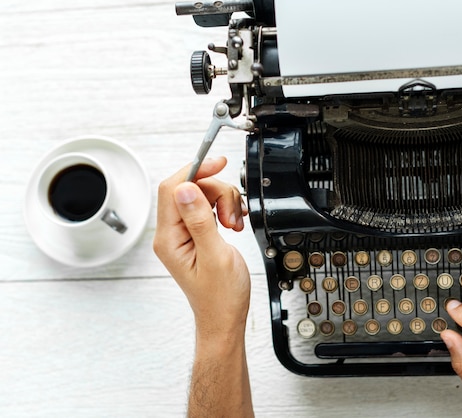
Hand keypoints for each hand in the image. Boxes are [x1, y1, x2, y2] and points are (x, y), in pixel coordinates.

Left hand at [153, 157, 249, 336]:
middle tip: (232, 213)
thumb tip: (185, 189)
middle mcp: (172, 234)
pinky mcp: (195, 235)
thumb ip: (199, 220)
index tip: (217, 163)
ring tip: (234, 224)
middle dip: (217, 193)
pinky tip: (233, 224)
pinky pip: (208, 209)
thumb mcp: (214, 256)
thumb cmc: (220, 297)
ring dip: (224, 203)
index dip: (194, 171)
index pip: (173, 189)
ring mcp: (183, 234)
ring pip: (202, 197)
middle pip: (190, 190)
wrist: (225, 318)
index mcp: (170, 239)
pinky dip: (224, 210)